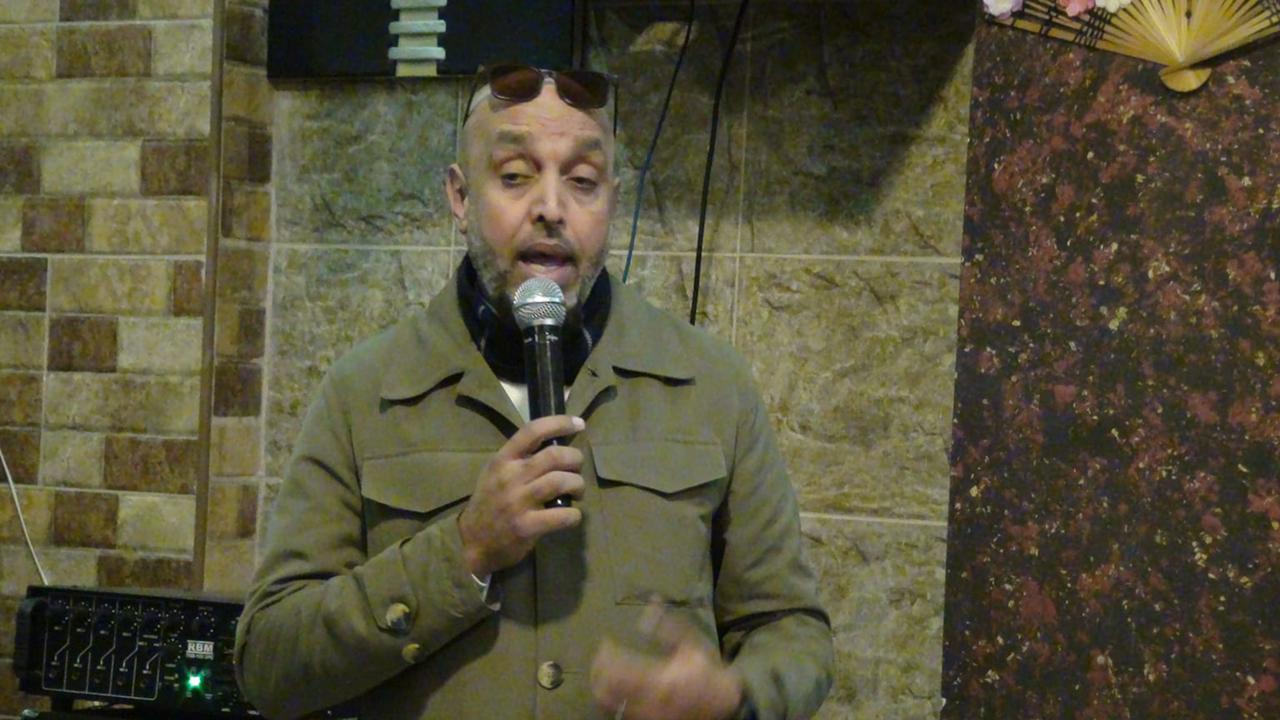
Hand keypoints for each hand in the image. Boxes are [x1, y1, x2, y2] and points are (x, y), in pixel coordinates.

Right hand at [457, 415, 585, 576]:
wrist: (473, 543)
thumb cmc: (489, 504)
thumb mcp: (495, 473)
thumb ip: (519, 459)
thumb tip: (555, 445)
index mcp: (502, 460)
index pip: (532, 431)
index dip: (559, 423)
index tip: (579, 424)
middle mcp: (509, 477)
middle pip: (554, 455)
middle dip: (575, 459)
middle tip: (577, 468)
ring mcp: (518, 502)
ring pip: (560, 481)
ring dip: (577, 484)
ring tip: (578, 491)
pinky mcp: (526, 527)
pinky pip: (562, 515)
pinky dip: (574, 515)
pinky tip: (572, 515)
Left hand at [591, 602, 743, 719]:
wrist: (723, 701)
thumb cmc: (706, 669)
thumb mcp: (691, 643)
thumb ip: (668, 626)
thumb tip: (650, 605)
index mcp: (658, 677)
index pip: (619, 668)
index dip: (606, 655)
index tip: (605, 642)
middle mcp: (648, 698)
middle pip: (607, 689)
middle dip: (598, 671)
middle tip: (600, 656)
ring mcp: (646, 713)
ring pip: (610, 703)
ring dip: (600, 686)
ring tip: (601, 671)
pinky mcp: (647, 719)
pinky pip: (621, 711)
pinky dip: (611, 699)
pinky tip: (614, 687)